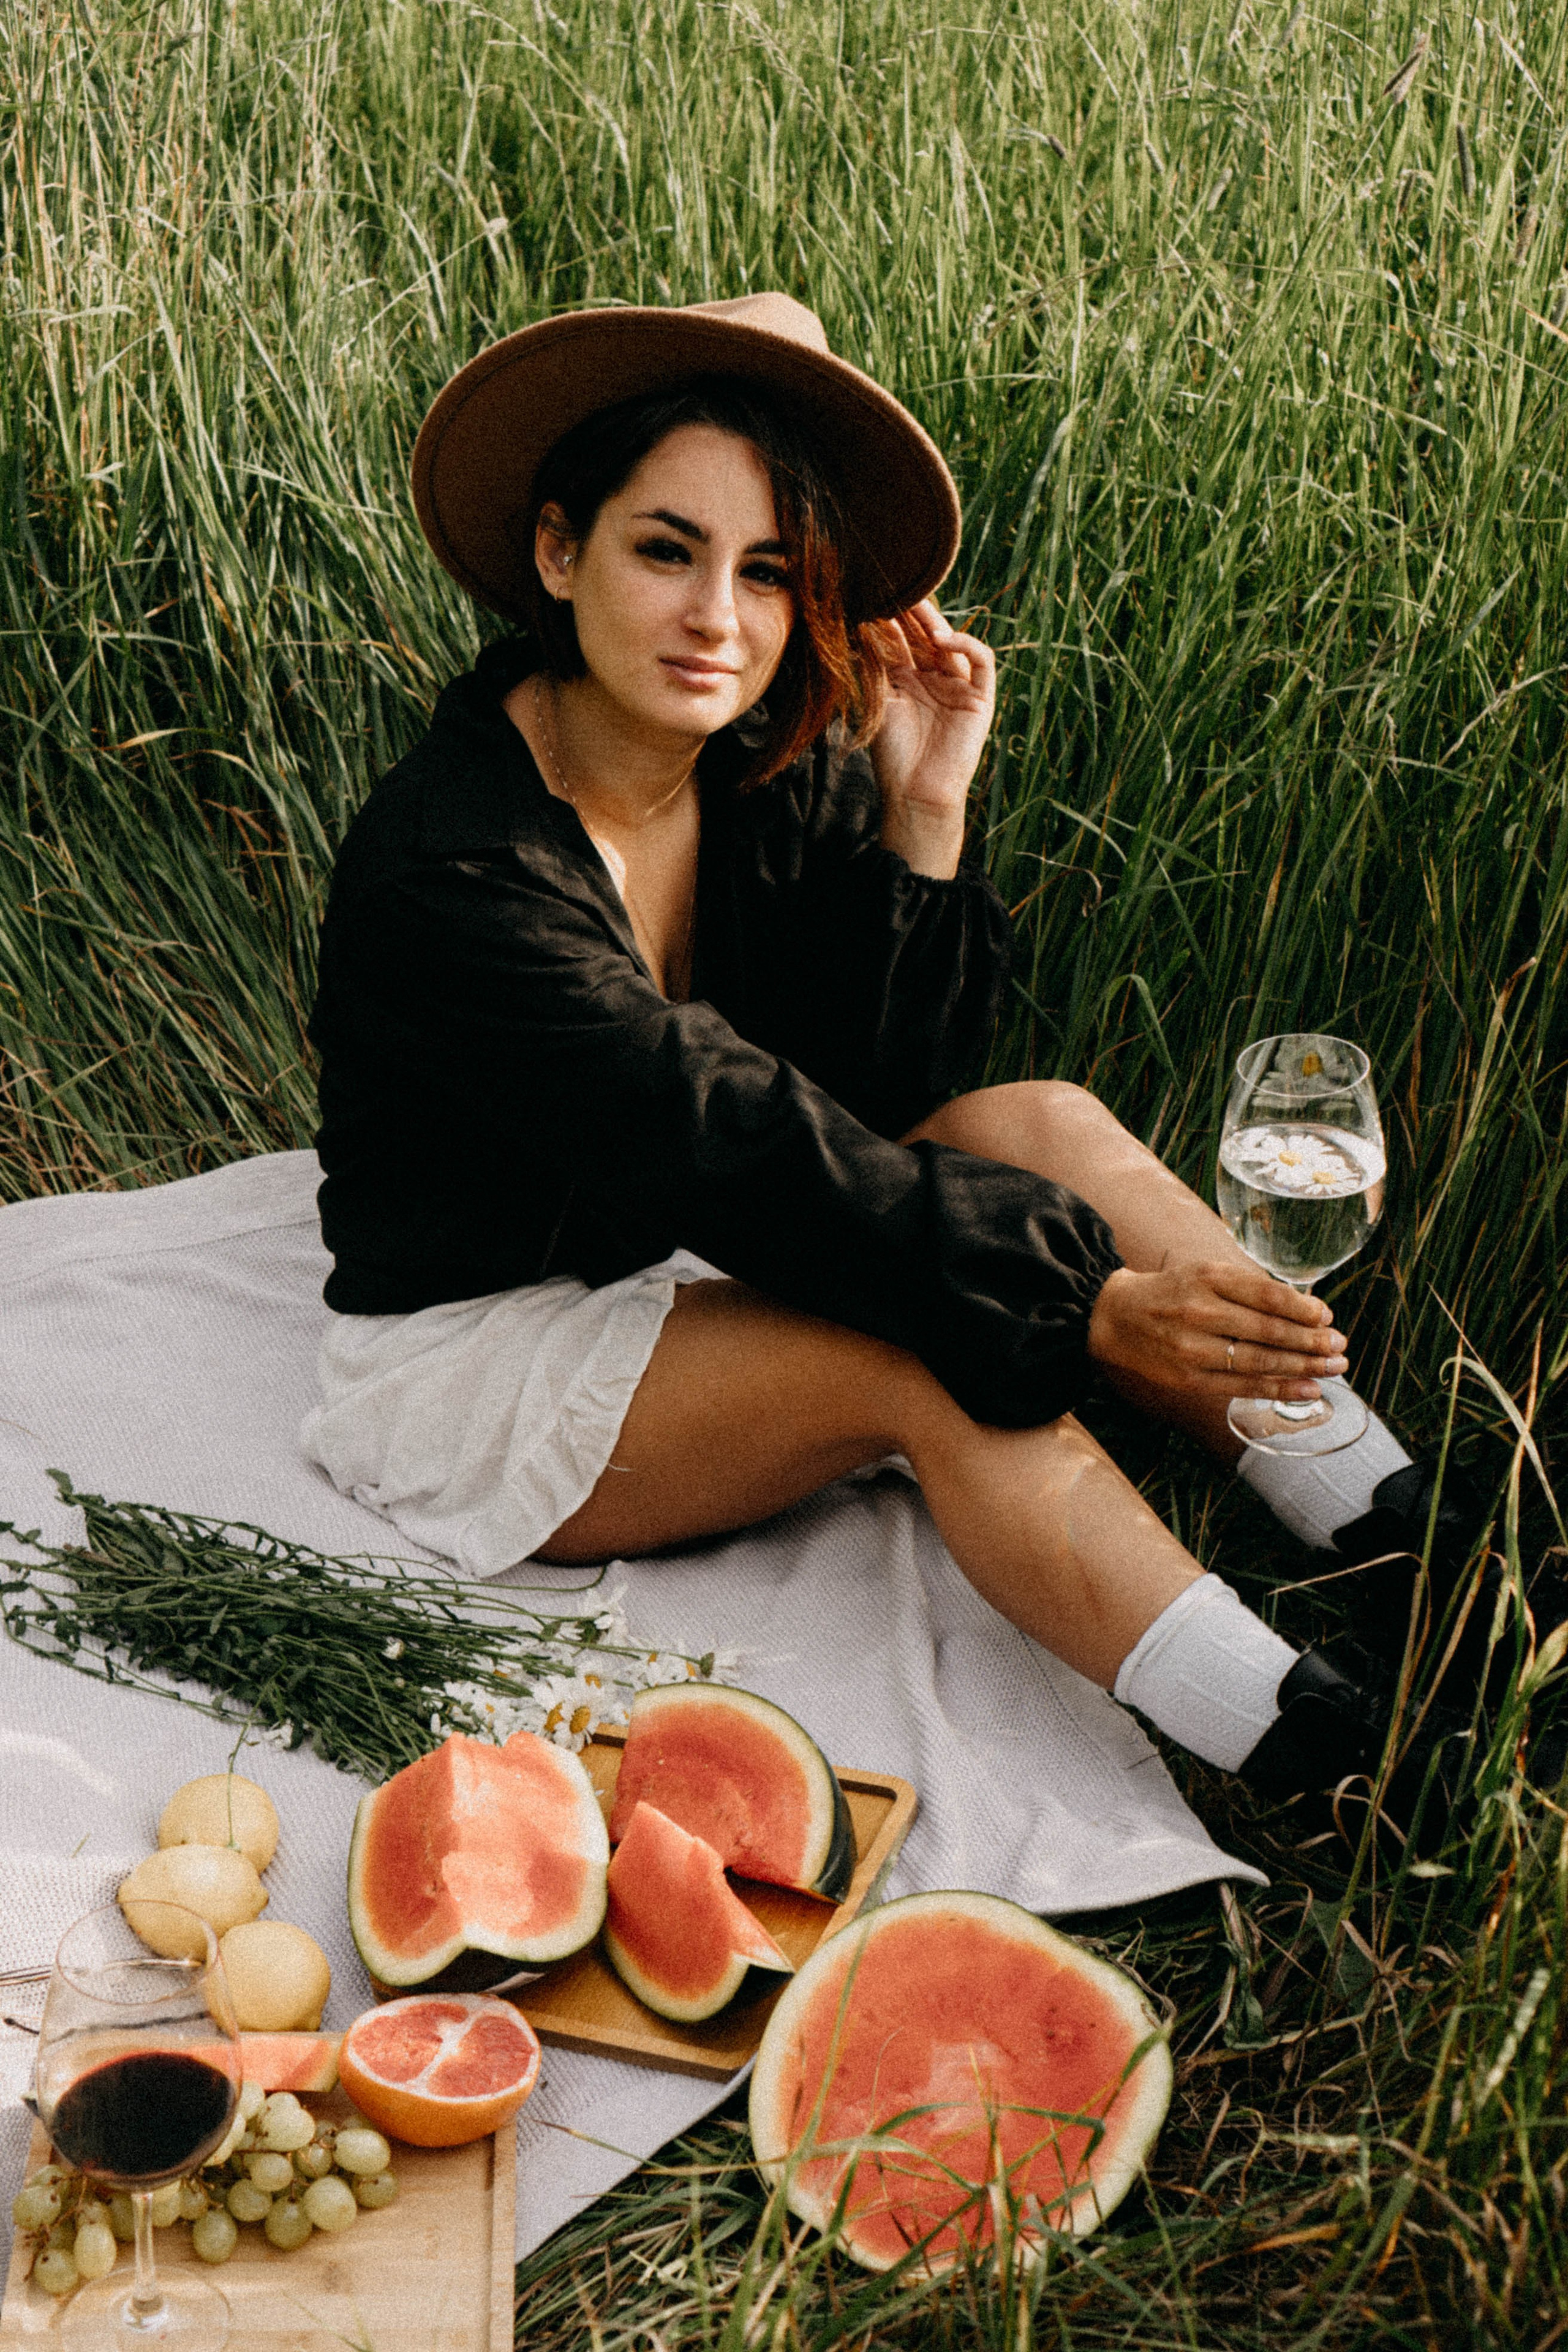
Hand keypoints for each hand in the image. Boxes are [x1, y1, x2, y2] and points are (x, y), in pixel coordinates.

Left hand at [870, 600, 995, 877]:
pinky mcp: (980, 698)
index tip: (872, 596)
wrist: (915, 793)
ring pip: (951, 642)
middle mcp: (934, 678)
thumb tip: (859, 625)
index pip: (902, 638)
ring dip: (934, 622)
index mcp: (908, 679)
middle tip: (894, 585)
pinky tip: (943, 638)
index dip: (890, 618)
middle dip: (911, 611)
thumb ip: (875, 666)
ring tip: (914, 604)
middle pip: (925, 635)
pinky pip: (981, 662)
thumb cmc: (892, 755)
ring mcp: (958, 686)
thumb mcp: (879, 702)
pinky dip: (966, 645)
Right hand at [1086, 1263, 1349, 1401]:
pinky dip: (1278, 1389)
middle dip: (1311, 1342)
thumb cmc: (1172, 1292)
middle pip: (1268, 1330)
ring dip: (1303, 1367)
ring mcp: (1193, 1348)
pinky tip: (1307, 1389)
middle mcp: (1199, 1311)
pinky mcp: (1188, 1378)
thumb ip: (1249, 1288)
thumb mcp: (1206, 1273)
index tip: (1327, 1317)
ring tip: (1333, 1369)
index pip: (1266, 1295)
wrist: (1116, 1317)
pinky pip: (1241, 1386)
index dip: (1302, 1308)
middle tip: (1340, 1347)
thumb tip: (1306, 1311)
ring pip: (1259, 1361)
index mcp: (1207, 1278)